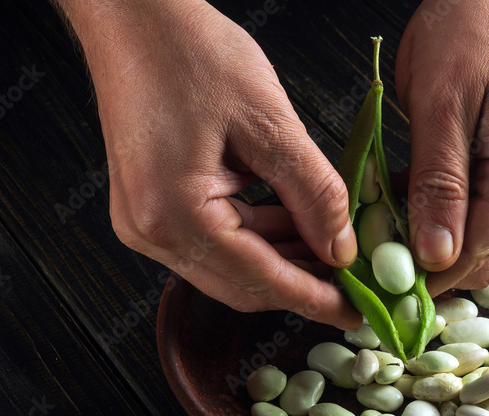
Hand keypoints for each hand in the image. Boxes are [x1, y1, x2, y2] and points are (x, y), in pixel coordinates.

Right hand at [55, 0, 360, 328]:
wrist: (131, 16)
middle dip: (301, 286)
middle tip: (353, 286)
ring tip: (334, 252)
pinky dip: (258, 238)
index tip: (358, 312)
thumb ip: (313, 192)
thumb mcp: (269, 121)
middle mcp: (150, 231)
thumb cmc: (188, 51)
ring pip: (230, 267)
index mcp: (174, 214)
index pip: (260, 279)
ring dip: (283, 262)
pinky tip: (296, 225)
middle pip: (241, 286)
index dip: (315, 299)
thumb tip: (343, 247)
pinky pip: (213, 242)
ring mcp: (145, 222)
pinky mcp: (150, 208)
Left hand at [397, 0, 488, 294]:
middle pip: (485, 254)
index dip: (433, 278)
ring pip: (480, 237)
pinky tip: (404, 212)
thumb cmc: (465, 32)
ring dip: (433, 246)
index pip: (481, 251)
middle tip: (376, 266)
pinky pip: (475, 211)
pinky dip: (439, 219)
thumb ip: (438, 184)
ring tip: (384, 239)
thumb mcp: (439, 107)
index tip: (384, 287)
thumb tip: (437, 255)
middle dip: (432, 269)